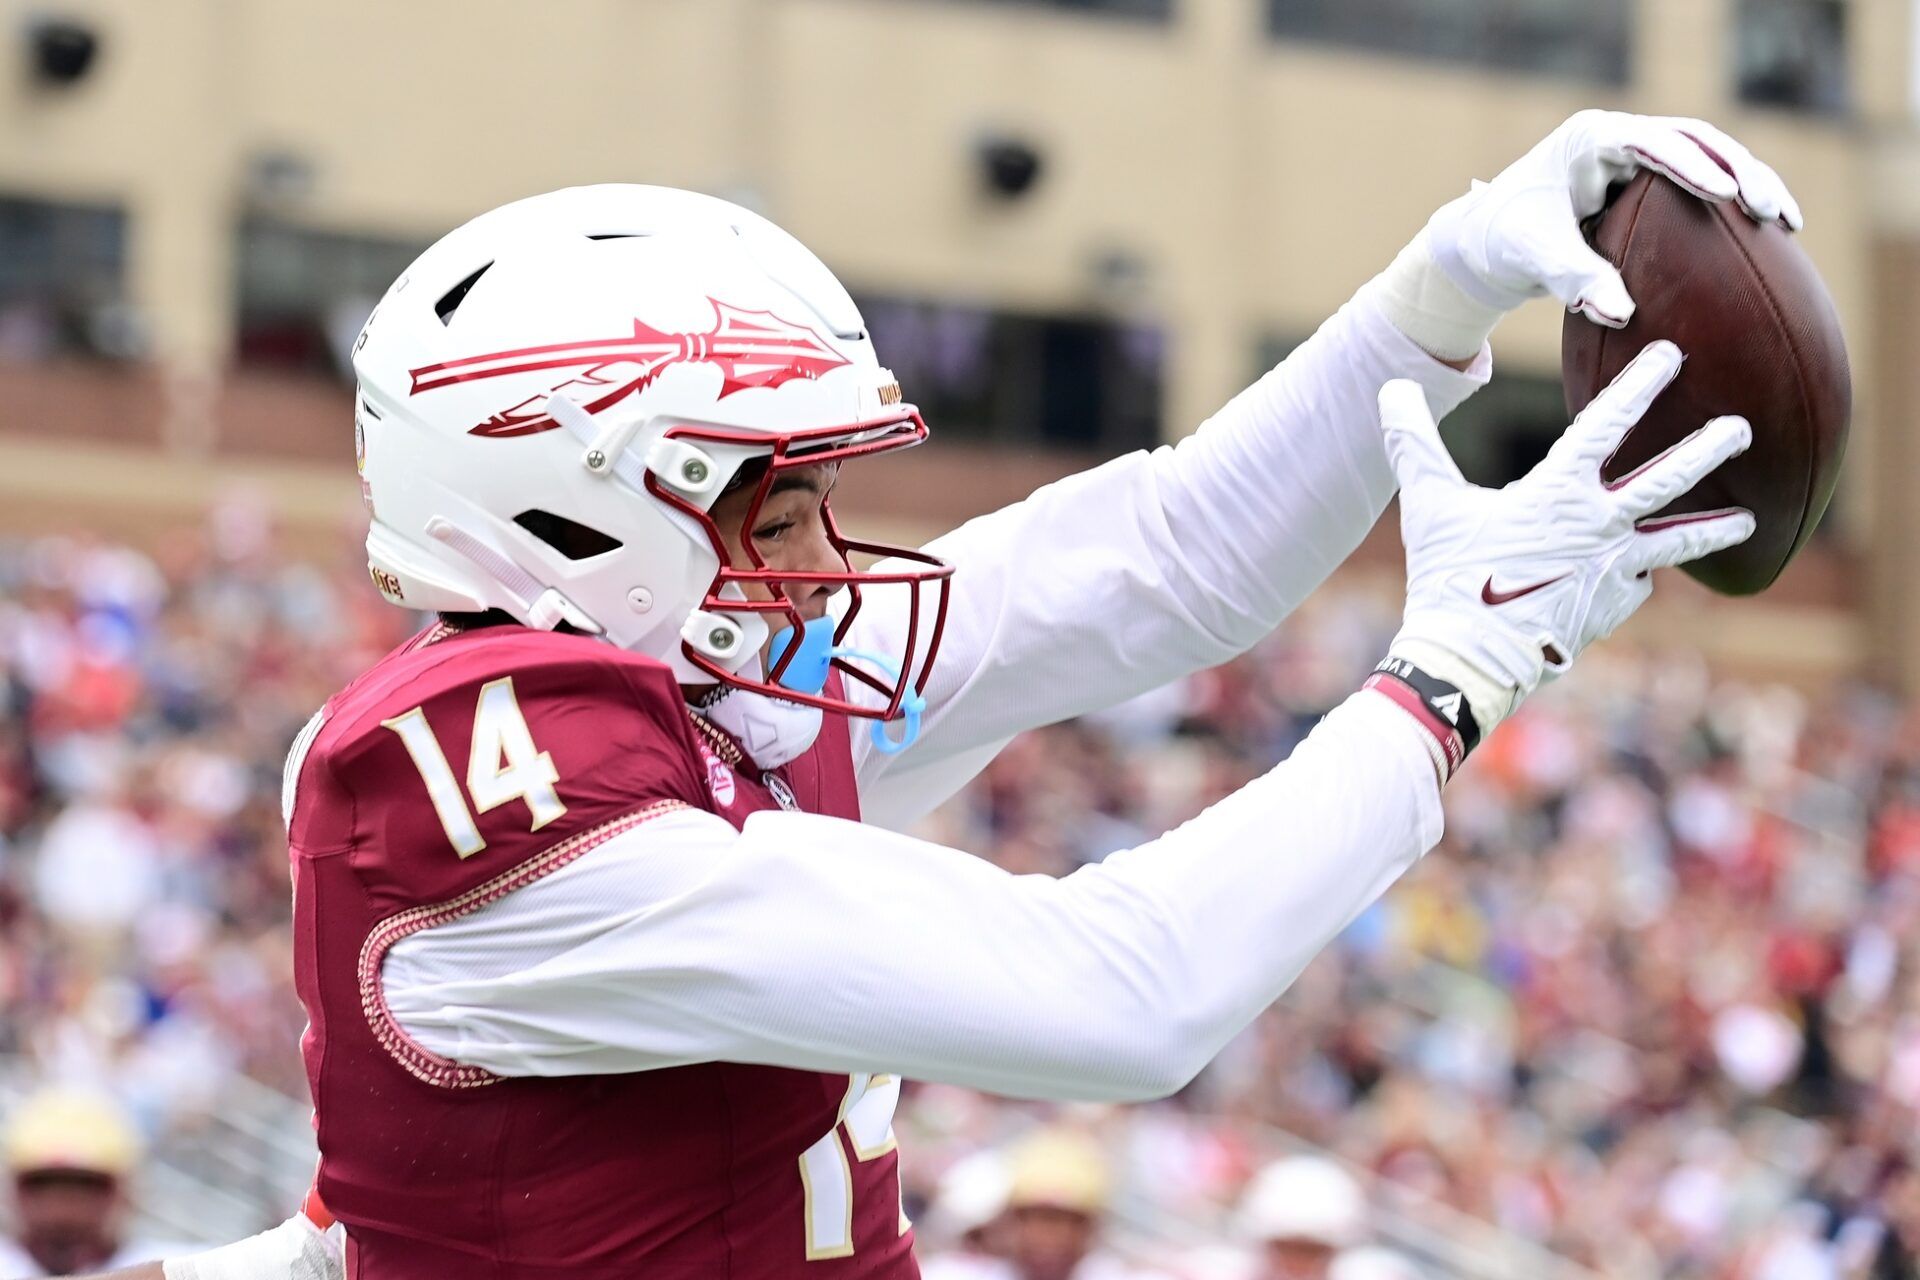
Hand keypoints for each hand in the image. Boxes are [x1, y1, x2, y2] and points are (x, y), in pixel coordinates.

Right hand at [1382, 340, 1754, 732]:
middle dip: (1707, 448)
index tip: (1671, 355)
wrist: (1470, 657)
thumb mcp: (1427, 503)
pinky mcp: (1611, 608)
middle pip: (1666, 479)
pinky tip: (1641, 577)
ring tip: (1748, 520)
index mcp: (1558, 492)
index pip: (1606, 424)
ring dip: (1714, 528)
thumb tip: (1391, 388)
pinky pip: (1636, 584)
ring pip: (1675, 541)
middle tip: (1742, 427)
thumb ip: (1414, 442)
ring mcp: (1613, 571)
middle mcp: (1599, 527)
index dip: (1640, 385)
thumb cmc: (1448, 576)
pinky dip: (1638, 576)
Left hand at [1430, 109, 1803, 325]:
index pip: (1650, 143)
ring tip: (1786, 223)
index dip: (1691, 166)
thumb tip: (1622, 313)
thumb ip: (1573, 278)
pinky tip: (1773, 235)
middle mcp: (1621, 138)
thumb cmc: (1505, 241)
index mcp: (1591, 140)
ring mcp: (1640, 156)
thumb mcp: (1532, 257)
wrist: (1489, 240)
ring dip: (1751, 185)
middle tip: (1770, 212)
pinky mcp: (1652, 181)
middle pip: (1696, 140)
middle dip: (1739, 171)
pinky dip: (1736, 205)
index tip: (1724, 193)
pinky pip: (1704, 183)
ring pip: (1711, 157)